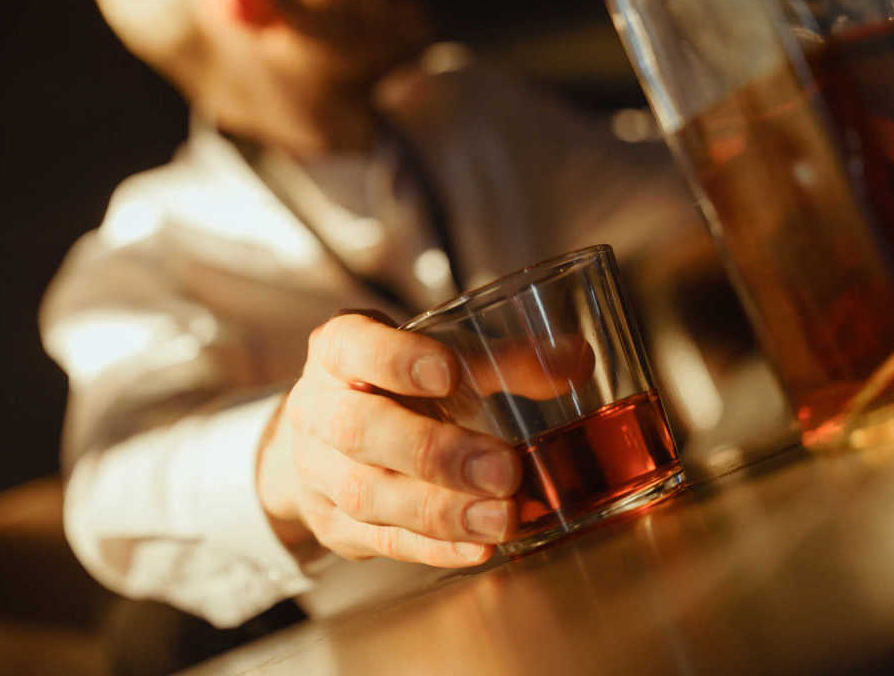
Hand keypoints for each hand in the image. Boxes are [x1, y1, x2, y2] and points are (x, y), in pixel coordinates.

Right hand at [257, 313, 521, 566]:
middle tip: (504, 468)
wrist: (327, 435)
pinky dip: (434, 548)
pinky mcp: (333, 524)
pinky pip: (380, 540)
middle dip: (435, 452)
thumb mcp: (438, 355)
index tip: (448, 371)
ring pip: (368, 494)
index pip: (352, 345)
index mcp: (337, 350)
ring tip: (503, 517)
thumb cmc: (394, 385)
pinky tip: (479, 547)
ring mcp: (318, 471)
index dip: (395, 358)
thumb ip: (504, 359)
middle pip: (359, 429)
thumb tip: (576, 361)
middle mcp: (317, 408)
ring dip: (442, 511)